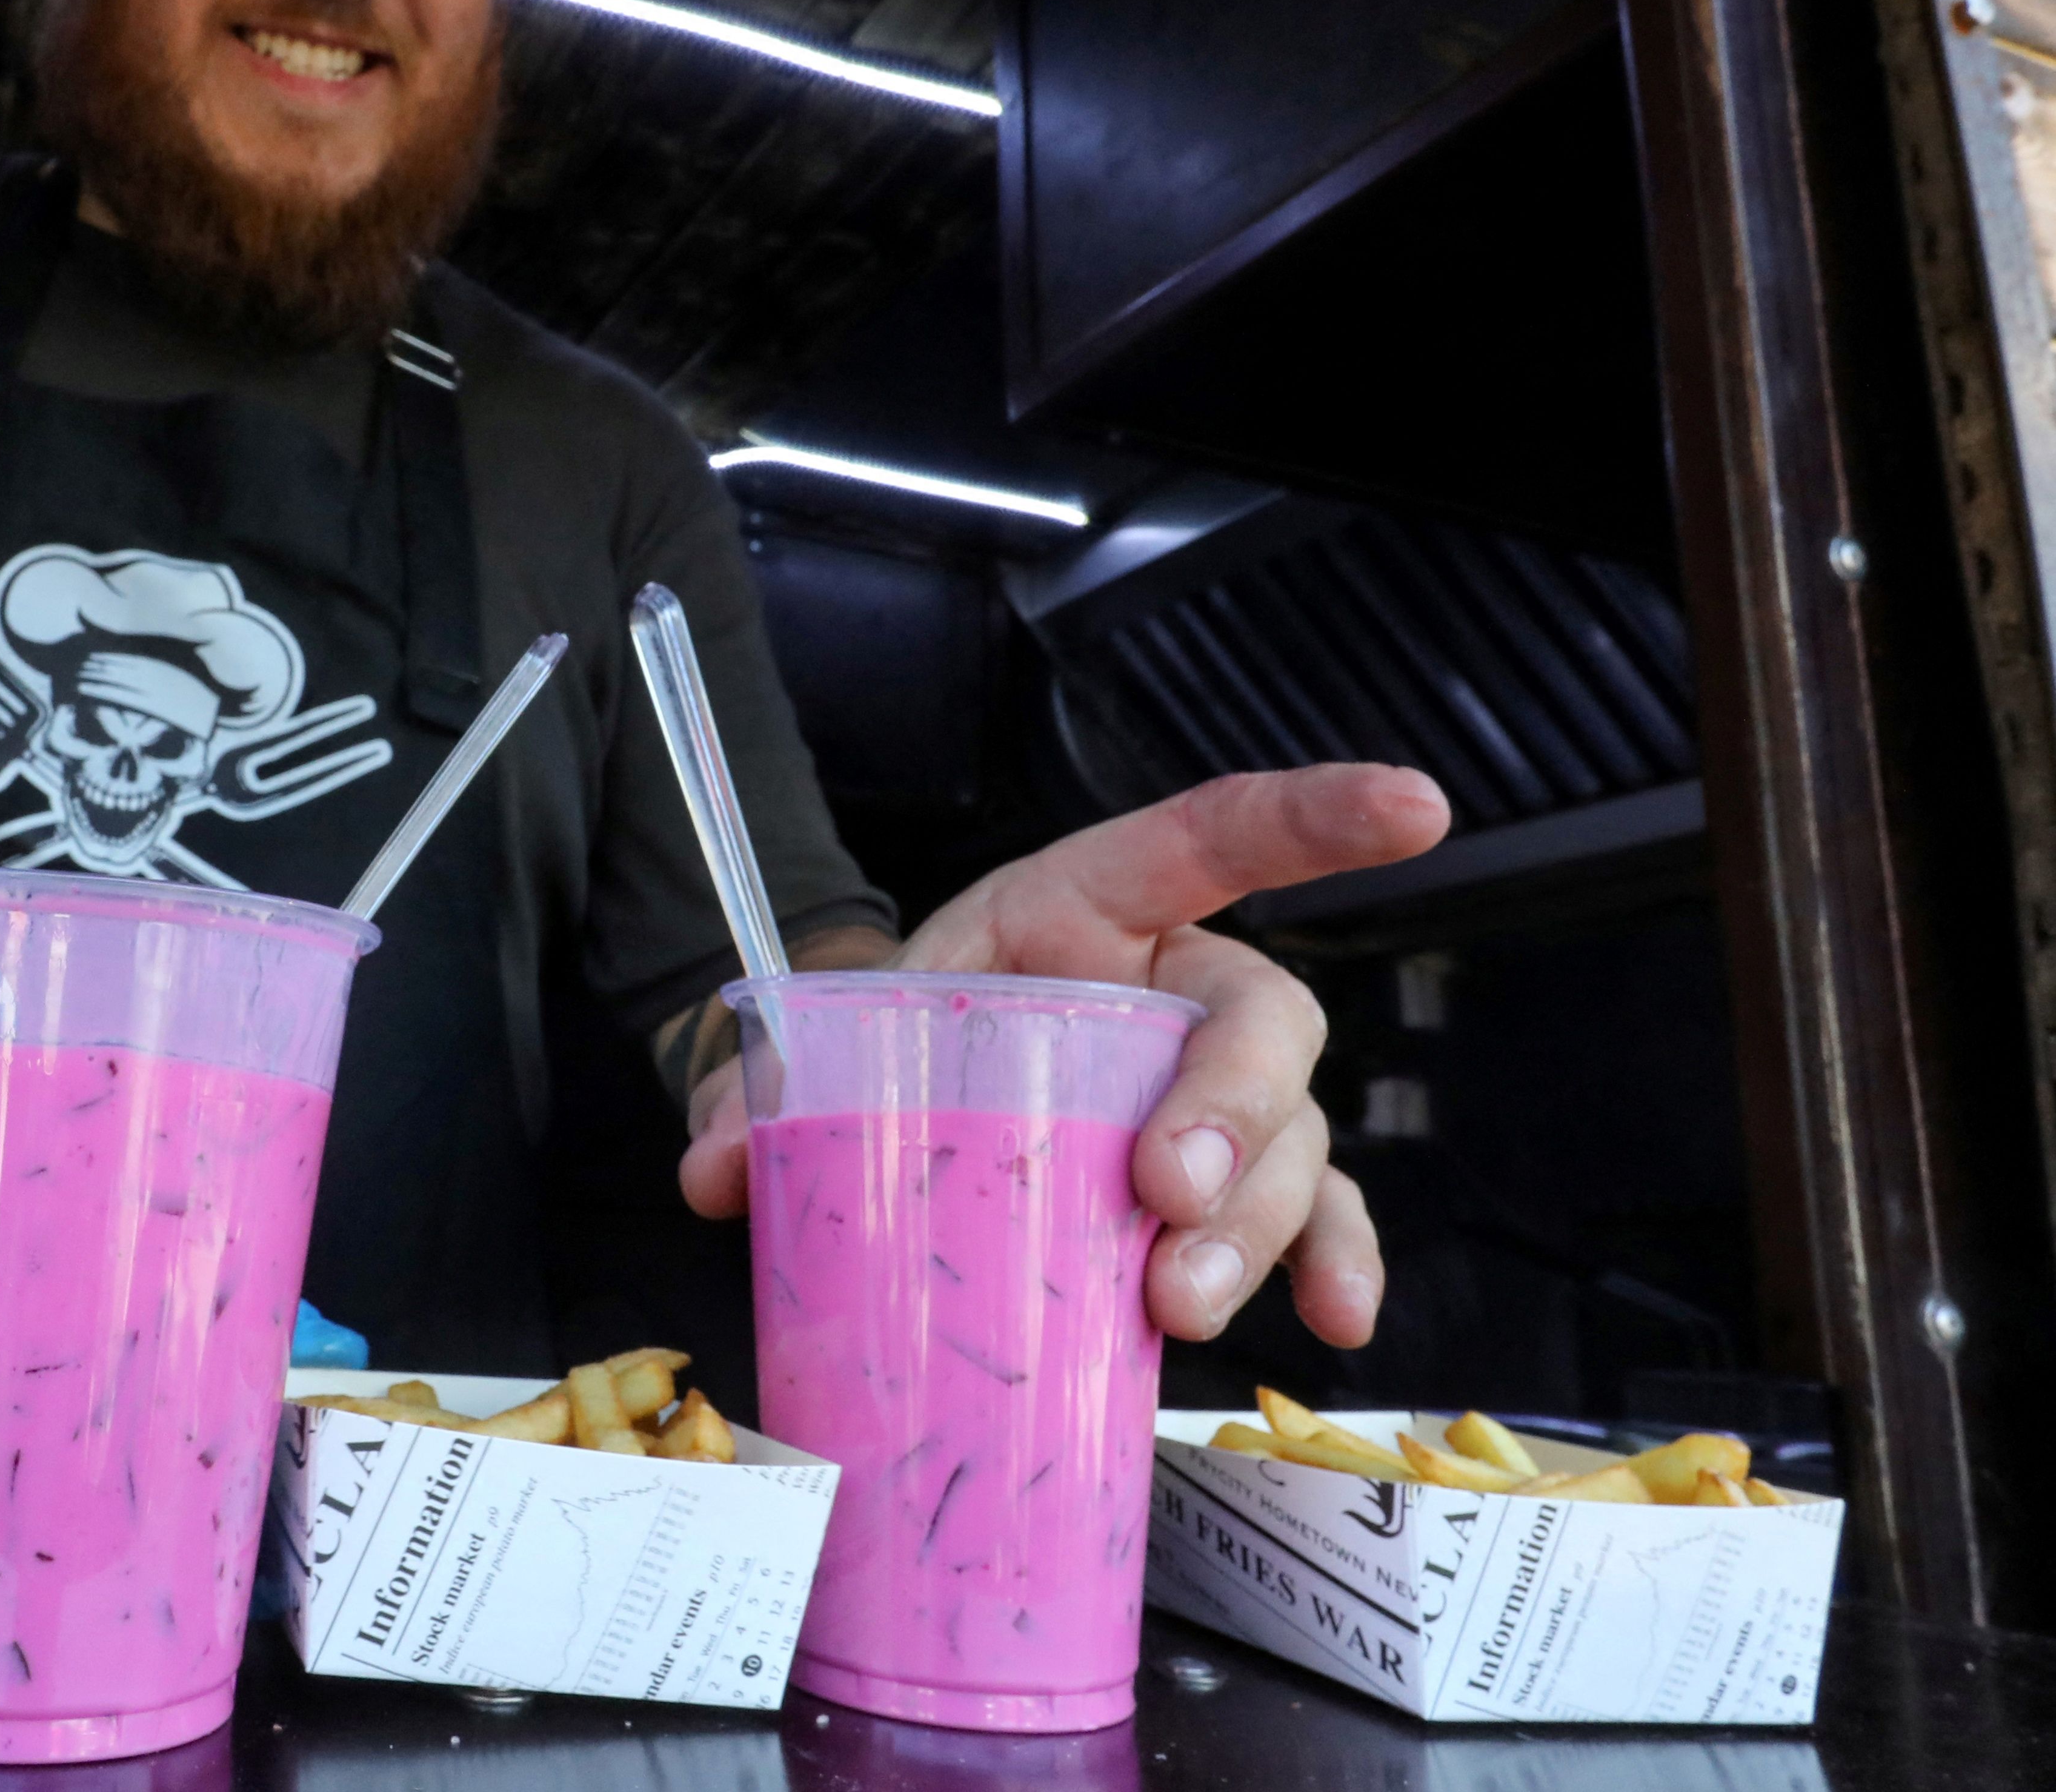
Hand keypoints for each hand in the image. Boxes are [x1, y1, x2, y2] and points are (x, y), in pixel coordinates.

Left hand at [677, 764, 1449, 1347]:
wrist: (908, 1106)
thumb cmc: (904, 1038)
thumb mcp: (838, 1032)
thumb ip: (768, 1082)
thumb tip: (716, 1166)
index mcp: (1093, 906)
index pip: (1217, 835)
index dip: (1314, 814)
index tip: (1412, 806)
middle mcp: (1180, 992)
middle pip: (1259, 1027)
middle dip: (1227, 1112)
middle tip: (1162, 1190)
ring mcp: (1220, 1097)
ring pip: (1289, 1142)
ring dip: (1253, 1226)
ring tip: (1180, 1298)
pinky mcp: (1231, 1189)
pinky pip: (1314, 1220)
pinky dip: (1327, 1267)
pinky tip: (1331, 1322)